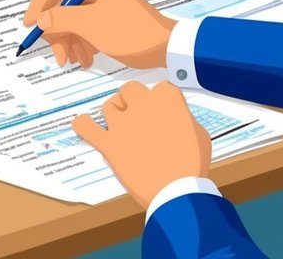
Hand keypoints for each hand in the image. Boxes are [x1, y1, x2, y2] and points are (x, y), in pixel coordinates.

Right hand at [23, 0, 175, 69]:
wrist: (166, 47)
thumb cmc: (133, 32)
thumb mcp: (91, 25)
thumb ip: (61, 19)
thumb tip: (40, 19)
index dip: (37, 2)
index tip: (32, 25)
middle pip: (57, 2)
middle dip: (55, 30)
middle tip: (58, 54)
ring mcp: (97, 0)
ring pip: (67, 18)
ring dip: (67, 41)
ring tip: (74, 61)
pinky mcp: (102, 15)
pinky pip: (80, 26)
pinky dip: (78, 43)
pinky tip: (85, 59)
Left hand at [72, 81, 210, 208]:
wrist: (177, 193)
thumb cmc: (192, 165)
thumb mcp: (199, 134)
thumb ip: (182, 116)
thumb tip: (172, 114)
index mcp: (166, 100)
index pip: (162, 88)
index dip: (163, 101)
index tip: (165, 112)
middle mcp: (142, 106)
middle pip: (131, 89)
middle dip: (135, 100)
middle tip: (140, 115)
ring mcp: (122, 124)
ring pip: (109, 106)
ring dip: (115, 114)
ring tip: (121, 126)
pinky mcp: (109, 144)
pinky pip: (86, 128)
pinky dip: (83, 125)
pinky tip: (84, 125)